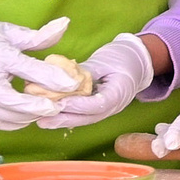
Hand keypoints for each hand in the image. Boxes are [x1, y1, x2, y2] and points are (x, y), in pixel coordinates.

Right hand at [0, 11, 73, 131]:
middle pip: (6, 98)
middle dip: (33, 106)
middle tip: (57, 107)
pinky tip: (29, 118)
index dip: (49, 77)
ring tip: (46, 112)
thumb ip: (40, 35)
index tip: (72, 83)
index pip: (24, 67)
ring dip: (24, 117)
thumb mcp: (13, 32)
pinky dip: (11, 123)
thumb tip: (65, 23)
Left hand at [34, 33, 156, 129]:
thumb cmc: (123, 57)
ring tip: (41, 121)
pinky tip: (50, 115)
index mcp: (121, 92)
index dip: (79, 106)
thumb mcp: (105, 60)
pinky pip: (82, 115)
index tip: (60, 103)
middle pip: (89, 117)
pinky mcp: (99, 108)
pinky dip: (67, 115)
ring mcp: (107, 109)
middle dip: (64, 119)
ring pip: (84, 119)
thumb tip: (62, 79)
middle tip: (43, 121)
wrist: (138, 60)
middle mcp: (114, 106)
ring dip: (62, 121)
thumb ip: (85, 72)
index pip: (99, 104)